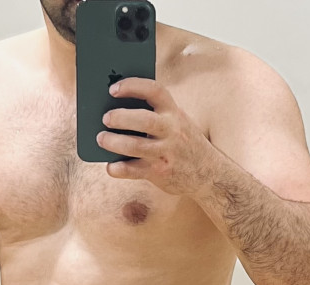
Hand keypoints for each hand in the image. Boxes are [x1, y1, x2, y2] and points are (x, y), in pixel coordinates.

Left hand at [97, 77, 216, 195]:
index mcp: (174, 112)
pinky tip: (110, 166)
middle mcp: (171, 131)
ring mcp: (165, 153)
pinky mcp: (159, 173)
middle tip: (105, 118)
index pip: (154, 91)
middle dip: (120, 117)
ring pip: (135, 146)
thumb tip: (119, 109)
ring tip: (101, 139)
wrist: (209, 173)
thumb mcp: (178, 122)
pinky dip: (119, 169)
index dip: (132, 86)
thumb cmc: (184, 142)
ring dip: (114, 143)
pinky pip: (134, 171)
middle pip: (143, 120)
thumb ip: (157, 114)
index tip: (113, 88)